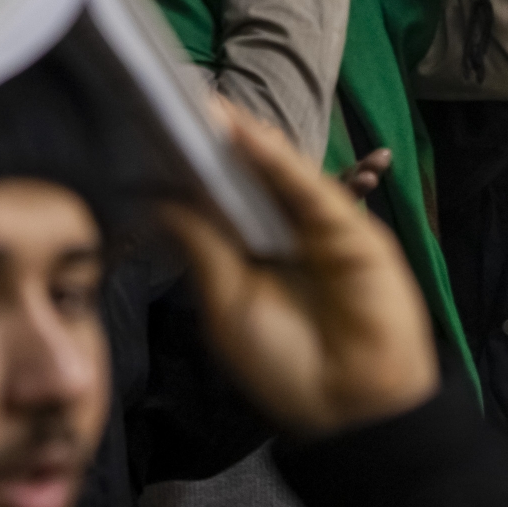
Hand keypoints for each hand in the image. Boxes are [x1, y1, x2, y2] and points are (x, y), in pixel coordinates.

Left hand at [159, 104, 437, 439]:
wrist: (350, 403)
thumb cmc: (284, 364)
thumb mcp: (226, 303)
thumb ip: (201, 244)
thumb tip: (159, 198)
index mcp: (248, 254)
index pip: (216, 201)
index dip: (192, 169)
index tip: (156, 132)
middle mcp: (281, 234)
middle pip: (247, 179)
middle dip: (216, 145)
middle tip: (176, 103)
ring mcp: (316, 227)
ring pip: (276, 174)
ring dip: (243, 138)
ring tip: (207, 106)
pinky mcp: (347, 226)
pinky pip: (308, 185)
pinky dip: (277, 157)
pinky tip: (246, 133)